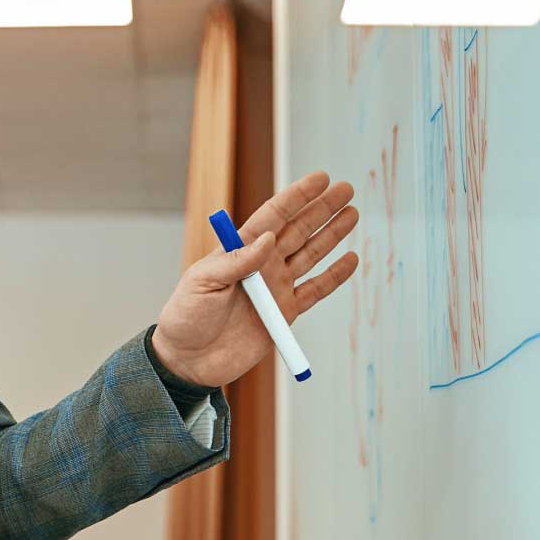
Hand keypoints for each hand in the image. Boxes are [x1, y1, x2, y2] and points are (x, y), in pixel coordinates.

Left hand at [151, 170, 359, 387]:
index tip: (321, 178)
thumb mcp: (202, 282)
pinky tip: (350, 259)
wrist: (188, 360)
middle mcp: (261, 266)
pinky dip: (334, 276)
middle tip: (347, 188)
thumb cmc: (186, 316)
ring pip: (311, 255)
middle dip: (322, 209)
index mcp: (239, 251)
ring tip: (352, 214)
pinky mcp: (284, 314)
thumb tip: (269, 238)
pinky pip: (315, 291)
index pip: (273, 217)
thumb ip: (235, 262)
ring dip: (332, 235)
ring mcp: (275, 289)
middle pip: (298, 231)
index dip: (297, 197)